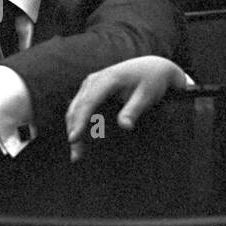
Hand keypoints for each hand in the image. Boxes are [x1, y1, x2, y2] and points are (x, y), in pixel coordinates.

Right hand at [65, 56, 190, 162]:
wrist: (152, 68)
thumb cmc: (152, 83)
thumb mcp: (147, 96)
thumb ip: (134, 110)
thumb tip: (125, 127)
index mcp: (108, 78)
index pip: (89, 102)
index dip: (80, 121)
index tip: (74, 139)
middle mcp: (94, 80)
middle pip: (77, 107)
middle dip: (74, 131)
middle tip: (76, 156)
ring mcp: (89, 84)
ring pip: (74, 109)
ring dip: (73, 130)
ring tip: (76, 154)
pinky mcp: (89, 90)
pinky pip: (78, 108)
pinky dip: (77, 124)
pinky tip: (79, 140)